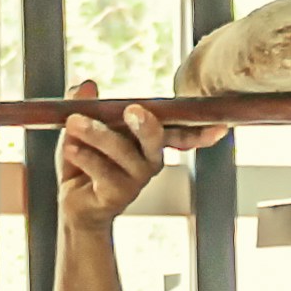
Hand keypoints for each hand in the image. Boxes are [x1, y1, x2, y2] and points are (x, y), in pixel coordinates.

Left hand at [56, 80, 228, 229]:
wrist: (74, 204)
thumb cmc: (85, 162)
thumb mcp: (80, 127)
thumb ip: (84, 105)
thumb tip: (86, 85)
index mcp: (148, 141)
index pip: (180, 133)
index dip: (200, 132)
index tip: (219, 127)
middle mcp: (149, 160)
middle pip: (155, 139)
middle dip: (146, 125)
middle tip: (132, 111)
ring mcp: (135, 181)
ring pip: (122, 151)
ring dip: (97, 133)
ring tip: (74, 122)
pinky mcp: (117, 196)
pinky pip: (102, 170)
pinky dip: (84, 155)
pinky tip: (71, 147)